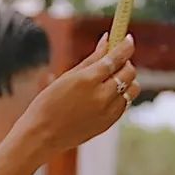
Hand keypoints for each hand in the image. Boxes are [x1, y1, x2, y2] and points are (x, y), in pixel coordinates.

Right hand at [23, 35, 138, 158]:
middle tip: (116, 60)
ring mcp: (108, 111)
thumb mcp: (67, 77)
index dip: (125, 46)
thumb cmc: (47, 103)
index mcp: (87, 80)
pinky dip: (122, 95)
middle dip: (125, 62)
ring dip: (127, 80)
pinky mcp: (109, 123)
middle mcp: (101, 96)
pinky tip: (107, 94)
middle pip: (128, 73)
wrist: (42, 135)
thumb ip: (91, 59)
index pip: (115, 58)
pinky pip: (125, 103)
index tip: (128, 39)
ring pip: (132, 88)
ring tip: (112, 79)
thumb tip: (106, 40)